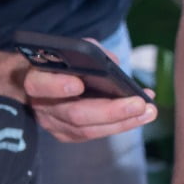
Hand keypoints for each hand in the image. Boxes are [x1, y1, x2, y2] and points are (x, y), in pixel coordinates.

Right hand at [20, 40, 155, 142]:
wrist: (38, 80)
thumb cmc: (58, 61)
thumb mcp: (71, 49)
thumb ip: (89, 52)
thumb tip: (114, 65)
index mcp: (35, 79)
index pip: (39, 85)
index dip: (58, 86)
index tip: (78, 85)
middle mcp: (40, 105)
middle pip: (74, 114)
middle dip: (110, 111)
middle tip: (139, 104)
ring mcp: (51, 123)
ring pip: (85, 129)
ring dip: (121, 122)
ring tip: (148, 112)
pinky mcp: (63, 133)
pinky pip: (91, 134)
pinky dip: (117, 126)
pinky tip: (137, 117)